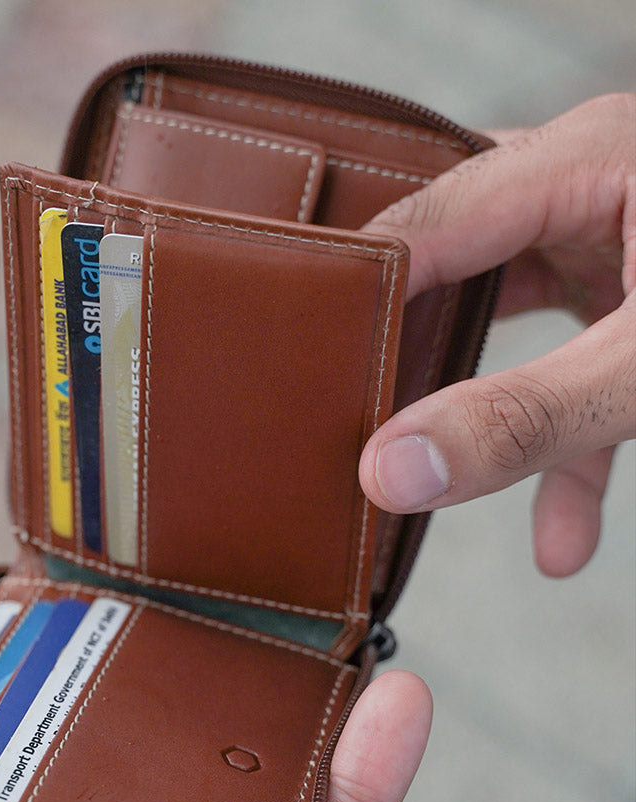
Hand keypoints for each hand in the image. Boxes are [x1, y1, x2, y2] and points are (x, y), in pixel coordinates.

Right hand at [359, 93, 634, 576]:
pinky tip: (563, 544)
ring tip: (424, 487)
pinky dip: (566, 460)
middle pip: (450, 277)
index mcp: (585, 160)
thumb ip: (526, 421)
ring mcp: (611, 245)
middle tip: (350, 436)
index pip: (423, 224)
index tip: (296, 376)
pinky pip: (571, 373)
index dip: (354, 299)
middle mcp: (584, 190)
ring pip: (504, 333)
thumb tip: (389, 472)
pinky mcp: (635, 303)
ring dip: (480, 421)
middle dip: (407, 367)